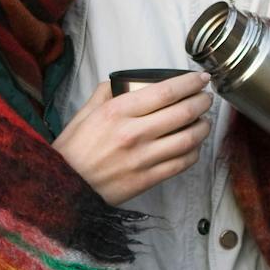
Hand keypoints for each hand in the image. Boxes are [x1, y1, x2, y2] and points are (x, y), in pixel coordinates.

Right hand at [54, 73, 213, 204]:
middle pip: (182, 112)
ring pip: (188, 139)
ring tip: (204, 121)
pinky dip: (194, 152)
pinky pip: (181, 163)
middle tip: (207, 97)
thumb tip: (125, 81)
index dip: (189, 83)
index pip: (165, 91)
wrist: (62, 190)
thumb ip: (105, 93)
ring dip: (203, 127)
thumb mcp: (83, 114)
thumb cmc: (72, 151)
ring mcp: (142, 158)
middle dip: (202, 102)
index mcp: (117, 111)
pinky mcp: (146, 180)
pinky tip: (193, 146)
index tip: (201, 78)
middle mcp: (133, 133)